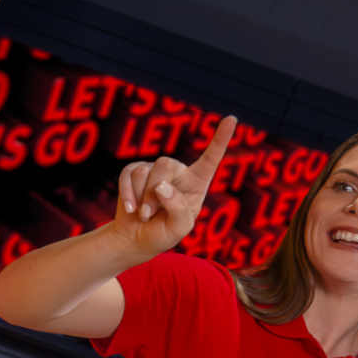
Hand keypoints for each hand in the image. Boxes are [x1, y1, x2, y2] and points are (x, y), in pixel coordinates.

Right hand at [110, 115, 236, 257]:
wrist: (137, 239)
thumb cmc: (164, 233)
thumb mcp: (179, 227)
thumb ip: (177, 207)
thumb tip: (161, 186)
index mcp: (197, 182)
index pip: (210, 159)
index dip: (220, 139)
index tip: (232, 118)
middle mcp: (177, 171)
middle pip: (165, 165)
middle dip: (153, 192)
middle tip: (149, 215)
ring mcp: (154, 169)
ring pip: (144, 171)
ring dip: (141, 198)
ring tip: (144, 215)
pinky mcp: (133, 172)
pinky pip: (128, 174)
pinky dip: (126, 194)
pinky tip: (129, 209)